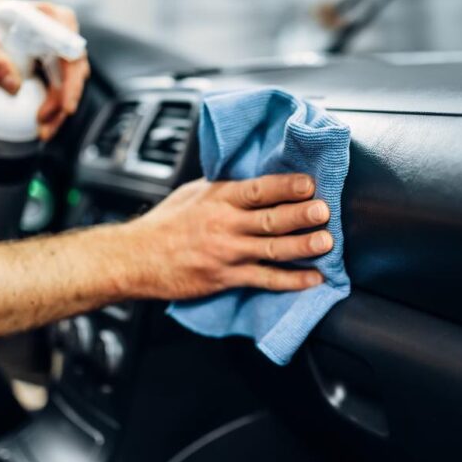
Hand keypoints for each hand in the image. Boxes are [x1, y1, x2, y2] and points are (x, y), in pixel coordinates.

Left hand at [0, 0, 90, 140]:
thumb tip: (14, 88)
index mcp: (54, 18)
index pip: (71, 53)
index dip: (72, 83)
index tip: (67, 107)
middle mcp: (67, 33)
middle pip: (75, 74)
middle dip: (62, 104)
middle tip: (44, 128)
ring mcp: (66, 50)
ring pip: (71, 85)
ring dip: (58, 111)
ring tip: (42, 132)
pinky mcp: (60, 64)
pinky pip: (62, 88)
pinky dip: (53, 107)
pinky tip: (42, 124)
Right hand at [120, 174, 333, 299]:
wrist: (135, 258)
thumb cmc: (164, 224)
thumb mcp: (193, 194)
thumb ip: (225, 188)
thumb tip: (257, 180)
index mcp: (218, 198)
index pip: (258, 189)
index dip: (286, 185)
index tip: (309, 183)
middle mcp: (224, 224)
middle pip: (270, 218)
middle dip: (300, 214)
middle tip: (324, 211)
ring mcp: (226, 253)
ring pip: (272, 249)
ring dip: (302, 246)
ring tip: (326, 243)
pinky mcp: (225, 278)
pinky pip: (264, 279)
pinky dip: (290, 281)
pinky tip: (311, 279)